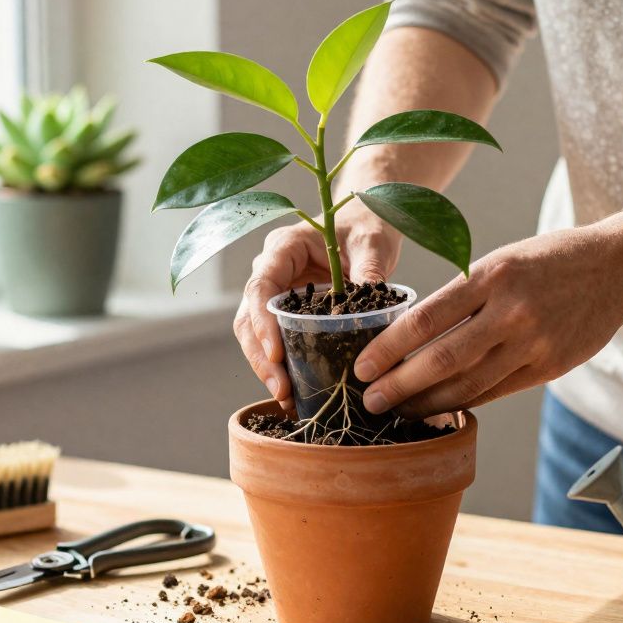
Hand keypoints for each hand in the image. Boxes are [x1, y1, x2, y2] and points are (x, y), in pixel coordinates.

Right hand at [234, 216, 401, 409]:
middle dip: (261, 356)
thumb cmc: (366, 227)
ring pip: (254, 334)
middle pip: (249, 317)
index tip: (276, 352)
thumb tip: (374, 311)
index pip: (260, 285)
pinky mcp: (286, 311)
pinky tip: (294, 392)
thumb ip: (370, 271)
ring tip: (286, 398)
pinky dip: (280, 366)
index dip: (262, 321)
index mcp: (284, 247)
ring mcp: (276, 292)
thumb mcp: (372, 245)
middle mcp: (271, 270)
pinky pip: (274, 340)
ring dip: (266, 367)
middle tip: (281, 389)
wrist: (365, 224)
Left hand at [353, 225, 622, 418]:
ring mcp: (533, 343)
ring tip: (399, 412)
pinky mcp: (550, 367)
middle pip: (442, 360)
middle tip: (370, 402)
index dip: (389, 349)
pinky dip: (465, 402)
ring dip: (427, 403)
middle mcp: (511, 311)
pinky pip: (496, 392)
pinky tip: (441, 409)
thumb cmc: (547, 260)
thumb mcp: (500, 260)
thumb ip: (461, 296)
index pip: (425, 320)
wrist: (617, 268)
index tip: (362, 367)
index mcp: (490, 276)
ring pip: (468, 385)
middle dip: (400, 386)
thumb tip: (411, 337)